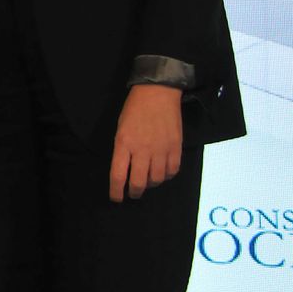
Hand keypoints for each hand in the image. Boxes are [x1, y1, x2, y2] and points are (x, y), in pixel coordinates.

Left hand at [109, 84, 183, 201]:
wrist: (158, 93)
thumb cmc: (134, 109)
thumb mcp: (120, 128)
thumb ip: (122, 149)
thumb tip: (125, 168)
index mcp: (124, 143)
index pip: (118, 175)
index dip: (116, 191)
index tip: (116, 198)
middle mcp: (142, 150)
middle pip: (139, 183)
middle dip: (134, 192)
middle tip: (133, 193)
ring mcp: (161, 150)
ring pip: (156, 180)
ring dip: (150, 184)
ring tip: (147, 180)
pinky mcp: (176, 149)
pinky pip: (172, 171)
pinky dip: (166, 176)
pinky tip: (162, 172)